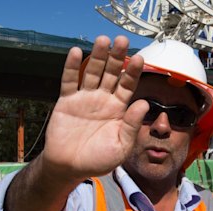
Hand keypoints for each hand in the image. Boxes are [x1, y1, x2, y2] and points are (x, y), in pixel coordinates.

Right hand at [42, 35, 147, 180]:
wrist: (69, 168)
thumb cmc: (98, 160)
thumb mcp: (120, 147)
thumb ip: (131, 126)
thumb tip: (145, 103)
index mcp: (119, 109)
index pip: (128, 85)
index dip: (133, 72)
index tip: (139, 59)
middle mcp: (103, 100)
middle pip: (112, 73)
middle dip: (117, 57)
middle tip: (122, 40)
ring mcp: (84, 99)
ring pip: (92, 72)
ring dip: (98, 56)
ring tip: (103, 40)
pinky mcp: (67, 101)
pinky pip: (69, 81)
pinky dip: (72, 67)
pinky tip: (76, 52)